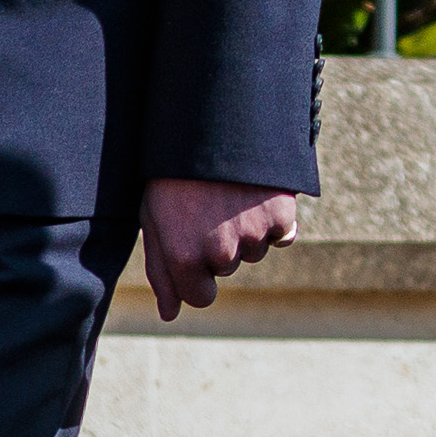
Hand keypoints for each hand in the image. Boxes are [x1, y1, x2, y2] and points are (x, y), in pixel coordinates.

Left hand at [141, 174, 302, 320]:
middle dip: (219, 244)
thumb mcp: (154, 217)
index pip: (200, 297)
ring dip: (245, 230)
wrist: (213, 121)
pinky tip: (253, 193)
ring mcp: (252, 235)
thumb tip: (169, 315)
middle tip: (206, 204)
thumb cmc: (173, 172)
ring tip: (227, 193)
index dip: (197, 274)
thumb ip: (161, 270)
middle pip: (227, 269)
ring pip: (254, 251)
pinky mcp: (281, 216)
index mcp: (182, 256)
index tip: (193, 246)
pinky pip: (280, 234)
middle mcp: (220, 252)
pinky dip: (272, 218)